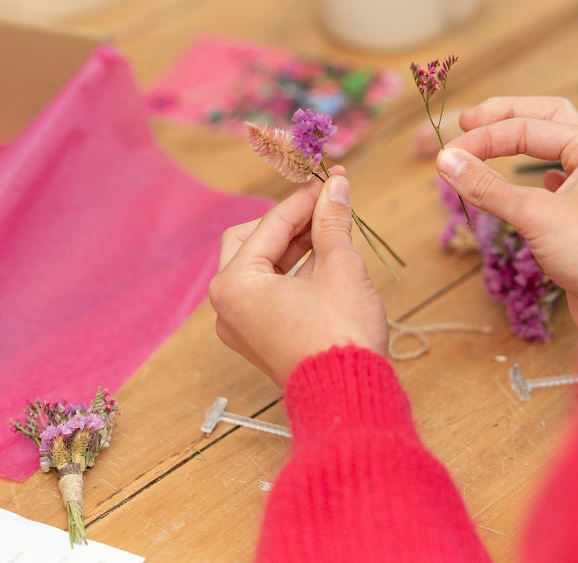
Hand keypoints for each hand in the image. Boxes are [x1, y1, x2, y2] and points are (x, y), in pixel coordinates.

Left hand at [209, 172, 387, 385]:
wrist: (349, 396)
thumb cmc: (341, 334)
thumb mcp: (341, 267)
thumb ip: (333, 222)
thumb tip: (336, 185)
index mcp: (235, 283)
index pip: (270, 225)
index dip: (304, 199)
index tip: (331, 179)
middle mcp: (227, 305)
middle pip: (252, 241)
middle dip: (291, 222)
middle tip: (326, 205)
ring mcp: (241, 325)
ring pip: (262, 267)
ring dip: (296, 246)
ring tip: (333, 228)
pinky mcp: (260, 338)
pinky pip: (269, 292)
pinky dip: (294, 273)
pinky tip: (326, 258)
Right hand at [435, 96, 577, 335]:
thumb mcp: (535, 215)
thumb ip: (487, 186)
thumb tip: (446, 160)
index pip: (528, 127)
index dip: (484, 137)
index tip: (447, 155)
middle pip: (546, 119)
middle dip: (505, 117)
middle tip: (467, 120)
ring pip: (551, 148)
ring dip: (518, 142)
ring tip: (486, 143)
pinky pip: (556, 181)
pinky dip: (532, 175)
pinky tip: (524, 182)